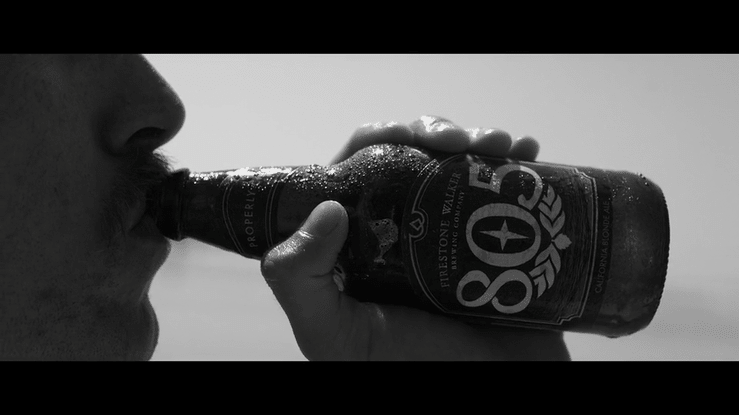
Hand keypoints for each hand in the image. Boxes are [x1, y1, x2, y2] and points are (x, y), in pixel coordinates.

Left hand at [261, 115, 569, 359]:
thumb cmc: (407, 370)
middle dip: (433, 134)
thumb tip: (329, 208)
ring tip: (501, 145)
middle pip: (412, 159)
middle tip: (457, 141)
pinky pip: (505, 188)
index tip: (402, 137)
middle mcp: (405, 231)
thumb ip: (299, 280)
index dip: (376, 142)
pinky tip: (527, 154)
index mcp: (361, 243)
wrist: (493, 391)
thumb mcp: (334, 334)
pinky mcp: (500, 239)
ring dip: (478, 141)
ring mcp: (455, 233)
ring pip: (458, 166)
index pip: (357, 171)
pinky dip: (518, 162)